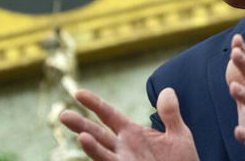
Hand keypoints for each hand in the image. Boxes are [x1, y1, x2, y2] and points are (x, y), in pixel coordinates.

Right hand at [60, 88, 198, 160]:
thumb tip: (167, 90)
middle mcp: (123, 147)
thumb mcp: (179, 133)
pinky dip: (102, 157)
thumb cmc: (181, 160)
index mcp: (131, 133)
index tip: (78, 93)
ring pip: (101, 153)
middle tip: (63, 115)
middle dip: (81, 125)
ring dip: (91, 146)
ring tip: (81, 136)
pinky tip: (95, 150)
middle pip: (97, 133)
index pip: (108, 115)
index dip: (94, 104)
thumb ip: (170, 113)